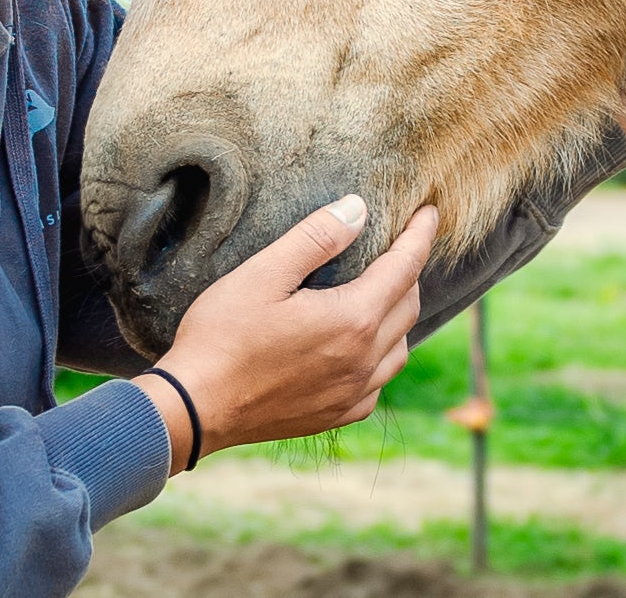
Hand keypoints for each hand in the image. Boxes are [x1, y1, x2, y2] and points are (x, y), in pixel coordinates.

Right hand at [132, 195, 437, 471]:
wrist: (194, 408)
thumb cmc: (223, 335)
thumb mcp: (264, 273)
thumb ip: (316, 237)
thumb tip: (359, 208)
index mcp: (352, 320)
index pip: (405, 268)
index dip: (420, 236)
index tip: (430, 212)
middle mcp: (363, 361)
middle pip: (408, 305)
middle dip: (410, 269)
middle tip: (400, 242)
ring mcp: (352, 395)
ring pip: (400, 346)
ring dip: (400, 313)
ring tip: (385, 287)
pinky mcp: (336, 416)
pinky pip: (379, 380)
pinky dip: (383, 354)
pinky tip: (362, 343)